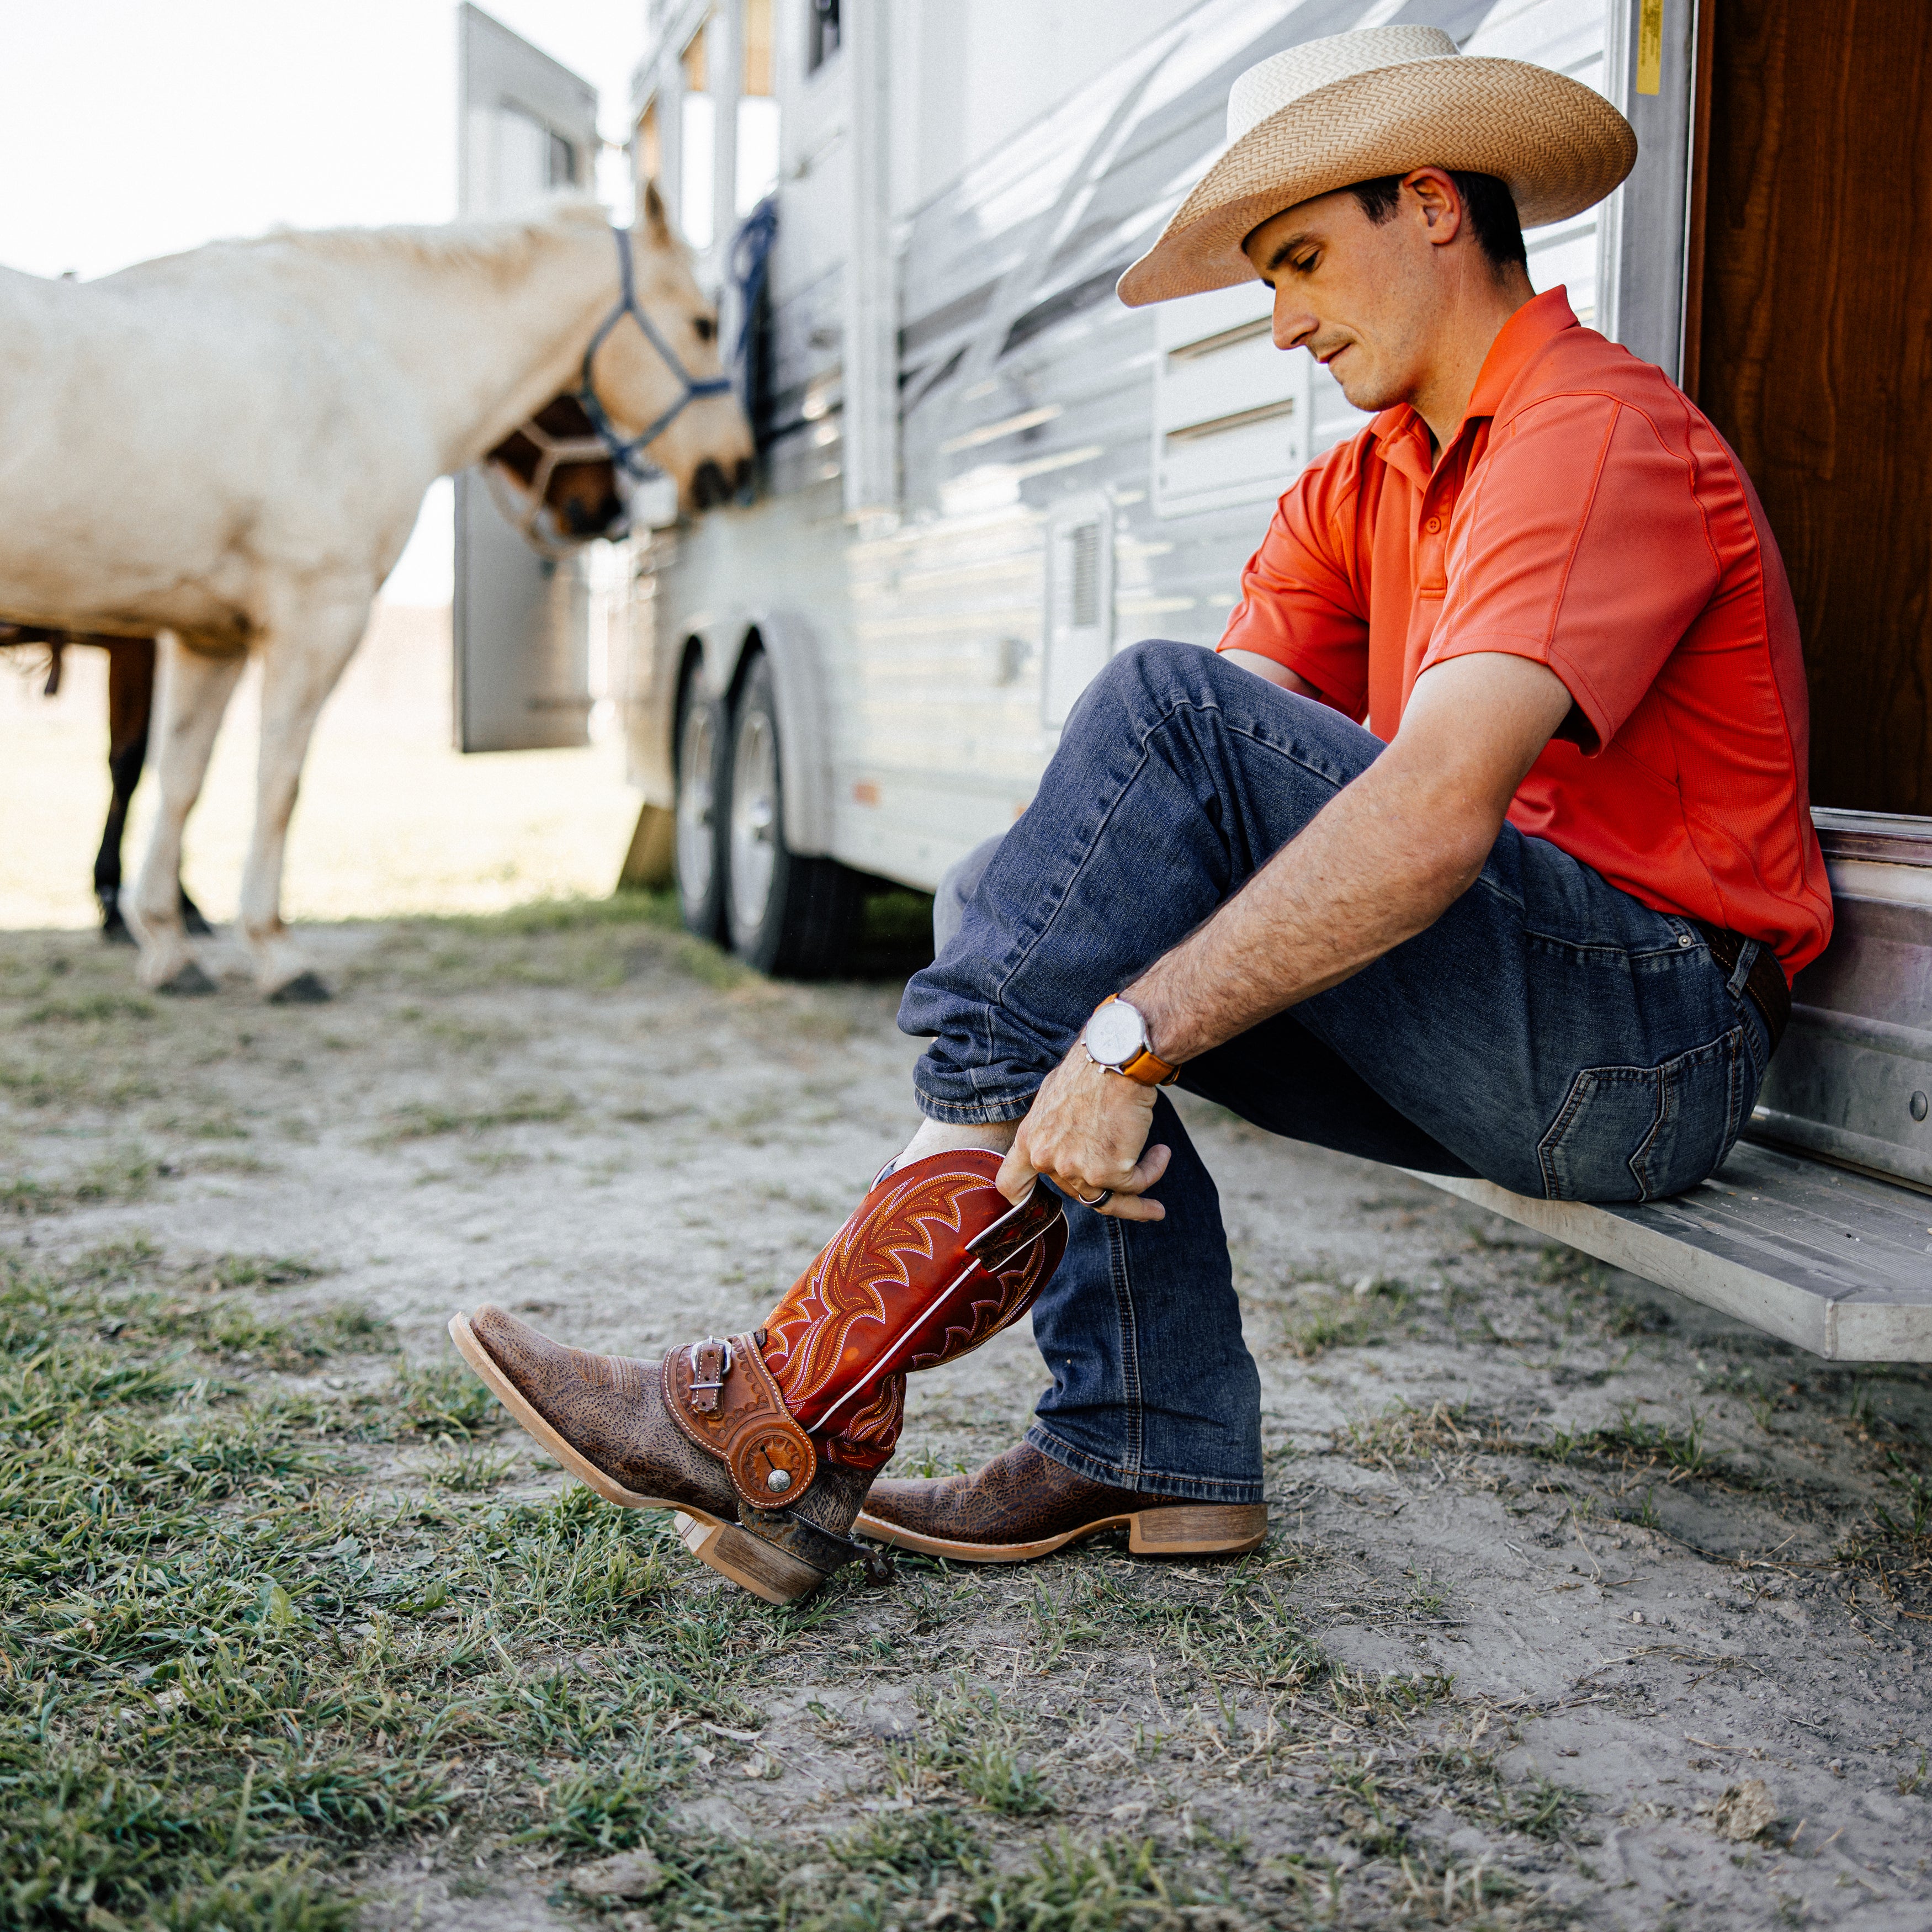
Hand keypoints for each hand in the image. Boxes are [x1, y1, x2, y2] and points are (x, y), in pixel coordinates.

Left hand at [996, 1042, 1171, 1220]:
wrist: (1115, 1057)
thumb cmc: (1090, 1069)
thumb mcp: (1054, 1098)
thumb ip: (1053, 1129)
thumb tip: (1069, 1142)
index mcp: (1029, 1140)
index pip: (1011, 1184)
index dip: (1023, 1199)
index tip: (1038, 1203)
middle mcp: (1047, 1159)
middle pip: (1077, 1193)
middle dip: (1106, 1188)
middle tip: (1132, 1192)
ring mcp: (1076, 1168)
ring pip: (1109, 1200)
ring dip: (1137, 1200)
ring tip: (1157, 1205)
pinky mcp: (1107, 1171)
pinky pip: (1136, 1184)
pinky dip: (1152, 1171)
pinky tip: (1161, 1153)